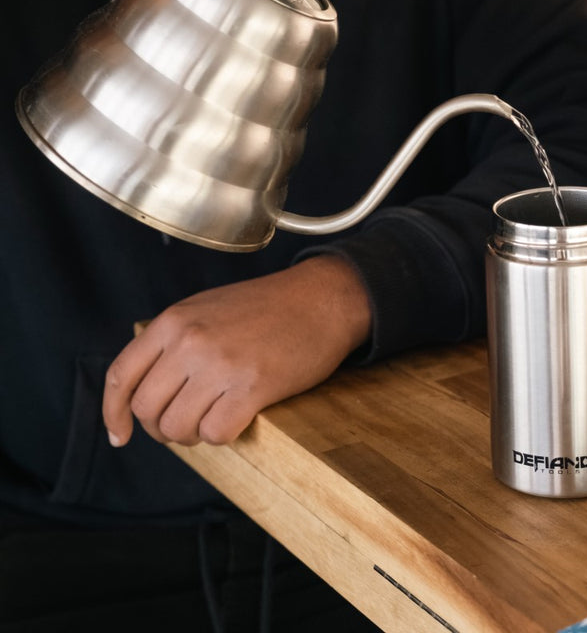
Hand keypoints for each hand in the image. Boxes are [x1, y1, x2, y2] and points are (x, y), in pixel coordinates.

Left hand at [103, 255, 371, 446]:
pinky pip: (216, 433)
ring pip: (178, 427)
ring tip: (213, 420)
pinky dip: (222, 435)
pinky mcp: (253, 387)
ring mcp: (220, 365)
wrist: (323, 300)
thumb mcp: (207, 308)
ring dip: (192, 435)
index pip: (121, 376)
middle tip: (185, 425)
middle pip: (147, 409)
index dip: (113, 414)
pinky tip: (237, 419)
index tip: (120, 434)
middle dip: (162, 428)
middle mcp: (190, 342)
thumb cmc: (270, 306)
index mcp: (174, 321)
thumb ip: (174, 340)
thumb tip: (147, 386)